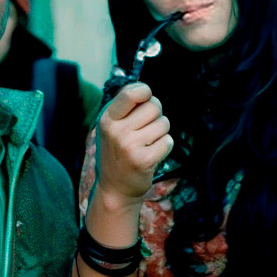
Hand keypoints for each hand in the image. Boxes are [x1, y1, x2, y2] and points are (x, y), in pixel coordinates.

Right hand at [95, 83, 172, 208]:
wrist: (115, 189)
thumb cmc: (117, 152)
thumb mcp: (112, 127)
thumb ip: (124, 107)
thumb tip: (144, 87)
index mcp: (107, 118)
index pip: (131, 93)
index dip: (145, 92)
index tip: (146, 98)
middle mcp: (116, 131)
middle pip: (154, 106)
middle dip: (156, 114)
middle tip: (146, 128)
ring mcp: (129, 146)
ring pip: (164, 124)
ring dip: (161, 132)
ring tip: (147, 143)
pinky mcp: (143, 160)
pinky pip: (168, 141)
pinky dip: (165, 147)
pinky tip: (152, 154)